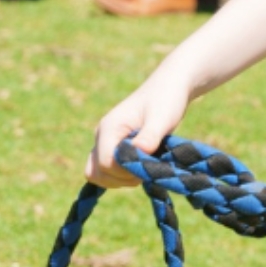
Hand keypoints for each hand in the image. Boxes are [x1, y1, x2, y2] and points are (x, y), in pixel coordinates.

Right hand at [86, 74, 192, 188]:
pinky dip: (122, 175)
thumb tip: (140, 152)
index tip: (147, 166)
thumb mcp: (162, 117)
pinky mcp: (114, 148)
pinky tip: (141, 169)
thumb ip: (150, 135)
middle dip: (120, 178)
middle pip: (96, 172)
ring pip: (99, 174)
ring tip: (146, 168)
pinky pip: (108, 170)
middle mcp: (102, 137)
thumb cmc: (167, 99)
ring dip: (121, 179)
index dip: (125, 171)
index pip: (105, 163)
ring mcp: (106, 143)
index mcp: (109, 128)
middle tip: (146, 170)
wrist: (169, 87)